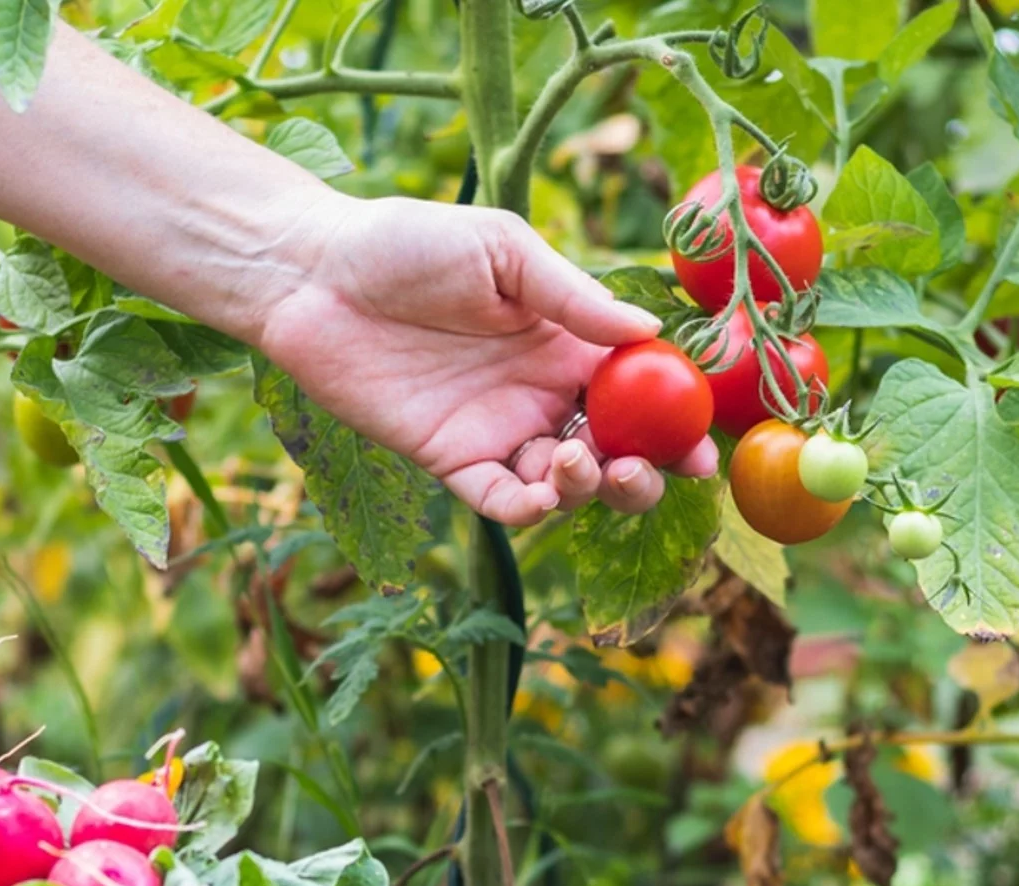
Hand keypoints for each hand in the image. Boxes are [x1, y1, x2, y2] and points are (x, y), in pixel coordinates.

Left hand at [258, 195, 716, 526]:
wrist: (315, 273)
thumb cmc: (409, 243)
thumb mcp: (503, 251)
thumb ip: (573, 297)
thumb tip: (648, 332)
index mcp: (568, 342)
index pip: (641, 392)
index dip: (677, 422)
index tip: (702, 445)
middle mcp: (542, 393)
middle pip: (615, 451)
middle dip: (645, 472)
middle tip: (649, 469)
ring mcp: (498, 430)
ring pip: (565, 486)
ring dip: (590, 488)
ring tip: (578, 460)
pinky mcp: (450, 459)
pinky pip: (500, 502)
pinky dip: (530, 509)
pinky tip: (543, 493)